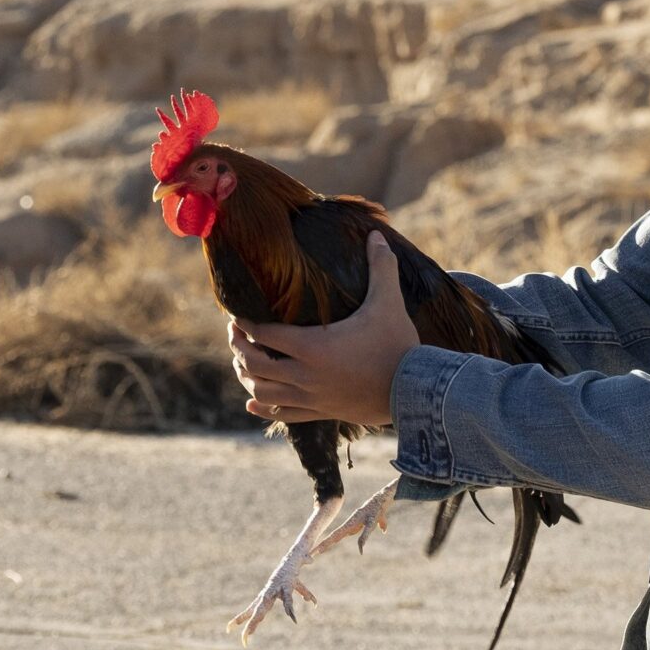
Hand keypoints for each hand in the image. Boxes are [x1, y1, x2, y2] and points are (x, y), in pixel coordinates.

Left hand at [231, 233, 418, 426]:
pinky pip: (285, 416)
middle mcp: (306, 375)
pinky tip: (253, 403)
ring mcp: (313, 398)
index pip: (265, 334)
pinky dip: (265, 409)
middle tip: (235, 334)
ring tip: (242, 363)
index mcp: (313, 346)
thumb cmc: (399, 345)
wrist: (415, 392)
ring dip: (248, 378)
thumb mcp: (388, 302)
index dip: (246, 324)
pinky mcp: (322, 413)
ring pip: (264, 393)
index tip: (236, 315)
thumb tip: (377, 234)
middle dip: (240, 348)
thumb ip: (381, 267)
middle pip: (256, 365)